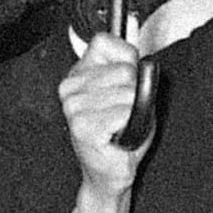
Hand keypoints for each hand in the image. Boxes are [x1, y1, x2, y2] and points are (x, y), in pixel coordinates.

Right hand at [61, 33, 151, 212]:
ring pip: (128, 93)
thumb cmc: (120, 133)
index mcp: (77, 73)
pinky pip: (125, 114)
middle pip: (125, 70)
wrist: (110, 171)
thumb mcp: (129, 91)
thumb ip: (131, 68)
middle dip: (136, 92)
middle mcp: (70, 87)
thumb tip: (142, 60)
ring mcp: (73, 107)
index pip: (104, 41)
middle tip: (125, 113)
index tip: (126, 80)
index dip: (127, 58)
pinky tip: (118, 135)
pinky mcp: (83, 127)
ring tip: (121, 125)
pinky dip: (131, 126)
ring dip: (134, 112)